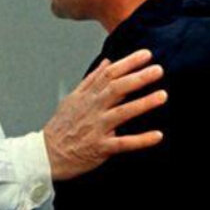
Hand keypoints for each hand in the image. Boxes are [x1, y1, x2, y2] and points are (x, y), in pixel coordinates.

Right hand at [43, 49, 166, 180]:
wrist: (46, 154)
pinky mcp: (100, 147)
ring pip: (122, 113)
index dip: (128, 63)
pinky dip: (140, 140)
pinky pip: (123, 143)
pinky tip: (157, 135)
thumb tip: (107, 62)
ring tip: (162, 96)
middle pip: (116, 89)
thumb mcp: (73, 98)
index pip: (109, 74)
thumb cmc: (61, 127)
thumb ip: (92, 80)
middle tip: (158, 70)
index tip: (146, 54)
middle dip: (138, 78)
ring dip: (143, 104)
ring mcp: (97, 128)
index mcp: (87, 97)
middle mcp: (93, 109)